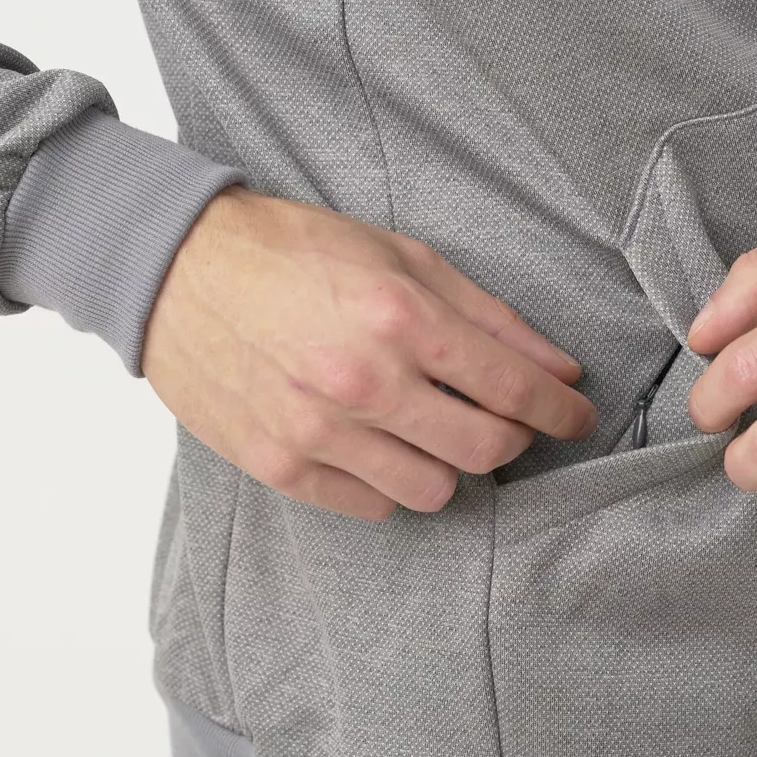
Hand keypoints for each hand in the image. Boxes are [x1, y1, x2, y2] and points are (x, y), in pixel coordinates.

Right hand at [142, 187, 596, 520]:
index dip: (560, 410)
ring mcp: (317, 431)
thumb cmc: (297, 250)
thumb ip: (488, 315)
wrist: (179, 268)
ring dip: (450, 462)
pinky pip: (370, 506)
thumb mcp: (403, 256)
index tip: (577, 415)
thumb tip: (559, 367)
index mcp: (401, 317)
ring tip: (432, 424)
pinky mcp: (278, 465)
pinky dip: (391, 481)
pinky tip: (379, 441)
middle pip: (484, 449)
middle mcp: (363, 382)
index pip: (512, 388)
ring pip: (433, 489)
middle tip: (506, 418)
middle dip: (513, 438)